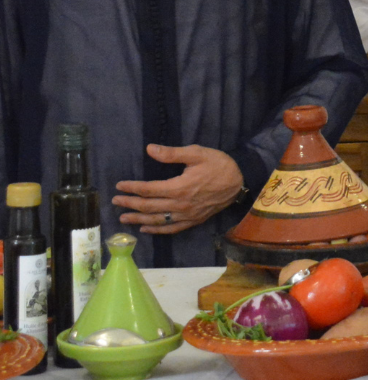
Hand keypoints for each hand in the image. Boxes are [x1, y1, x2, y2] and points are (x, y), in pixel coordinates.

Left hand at [113, 144, 243, 233]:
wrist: (240, 181)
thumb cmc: (218, 164)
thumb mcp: (197, 153)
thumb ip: (172, 154)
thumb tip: (150, 149)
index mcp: (178, 187)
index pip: (148, 190)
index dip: (132, 188)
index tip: (119, 185)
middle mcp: (179, 205)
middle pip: (148, 207)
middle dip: (130, 204)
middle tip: (116, 201)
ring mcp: (186, 215)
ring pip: (156, 220)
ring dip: (138, 220)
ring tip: (123, 218)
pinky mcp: (193, 221)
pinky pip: (171, 228)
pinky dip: (156, 230)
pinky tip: (146, 229)